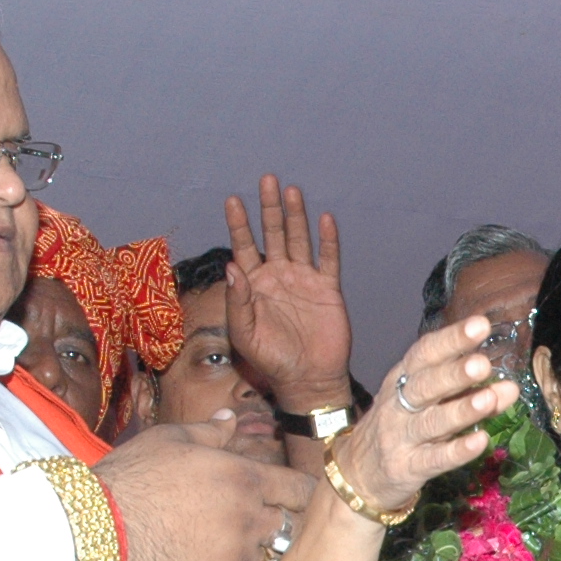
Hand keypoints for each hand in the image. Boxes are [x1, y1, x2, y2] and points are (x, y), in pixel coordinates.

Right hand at [94, 424, 316, 560]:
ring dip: (260, 557)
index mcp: (245, 478)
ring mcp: (237, 560)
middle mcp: (250, 520)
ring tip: (235, 552)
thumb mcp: (169, 440)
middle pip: (291, 528)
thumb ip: (209, 433)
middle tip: (263, 527)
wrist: (95, 530)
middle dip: (281, 527)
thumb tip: (230, 420)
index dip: (301, 495)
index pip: (301, 490)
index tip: (295, 500)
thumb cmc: (130, 478)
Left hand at [224, 175, 353, 414]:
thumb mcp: (245, 334)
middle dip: (269, 208)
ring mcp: (303, 280)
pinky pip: (328, 259)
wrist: (308, 379)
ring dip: (295, 215)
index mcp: (254, 285)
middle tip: (266, 181)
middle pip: (272, 234)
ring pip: (299, 239)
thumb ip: (237, 301)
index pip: (244, 246)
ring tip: (291, 191)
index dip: (239, 224)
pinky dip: (327, 239)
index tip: (232, 200)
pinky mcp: (327, 288)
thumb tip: (232, 267)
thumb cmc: (271, 360)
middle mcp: (278, 276)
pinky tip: (324, 219)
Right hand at [330, 318, 515, 513]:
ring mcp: (400, 437)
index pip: (425, 353)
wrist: (358, 474)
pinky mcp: (407, 468)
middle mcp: (398, 404)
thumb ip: (466, 392)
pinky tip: (480, 441)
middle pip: (426, 385)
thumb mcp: (427, 404)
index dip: (452, 339)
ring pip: (432, 422)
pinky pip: (434, 459)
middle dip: (455, 373)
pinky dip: (457, 451)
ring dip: (461, 410)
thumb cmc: (400, 428)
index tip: (480, 326)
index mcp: (403, 379)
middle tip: (483, 364)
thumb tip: (510, 387)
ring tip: (488, 399)